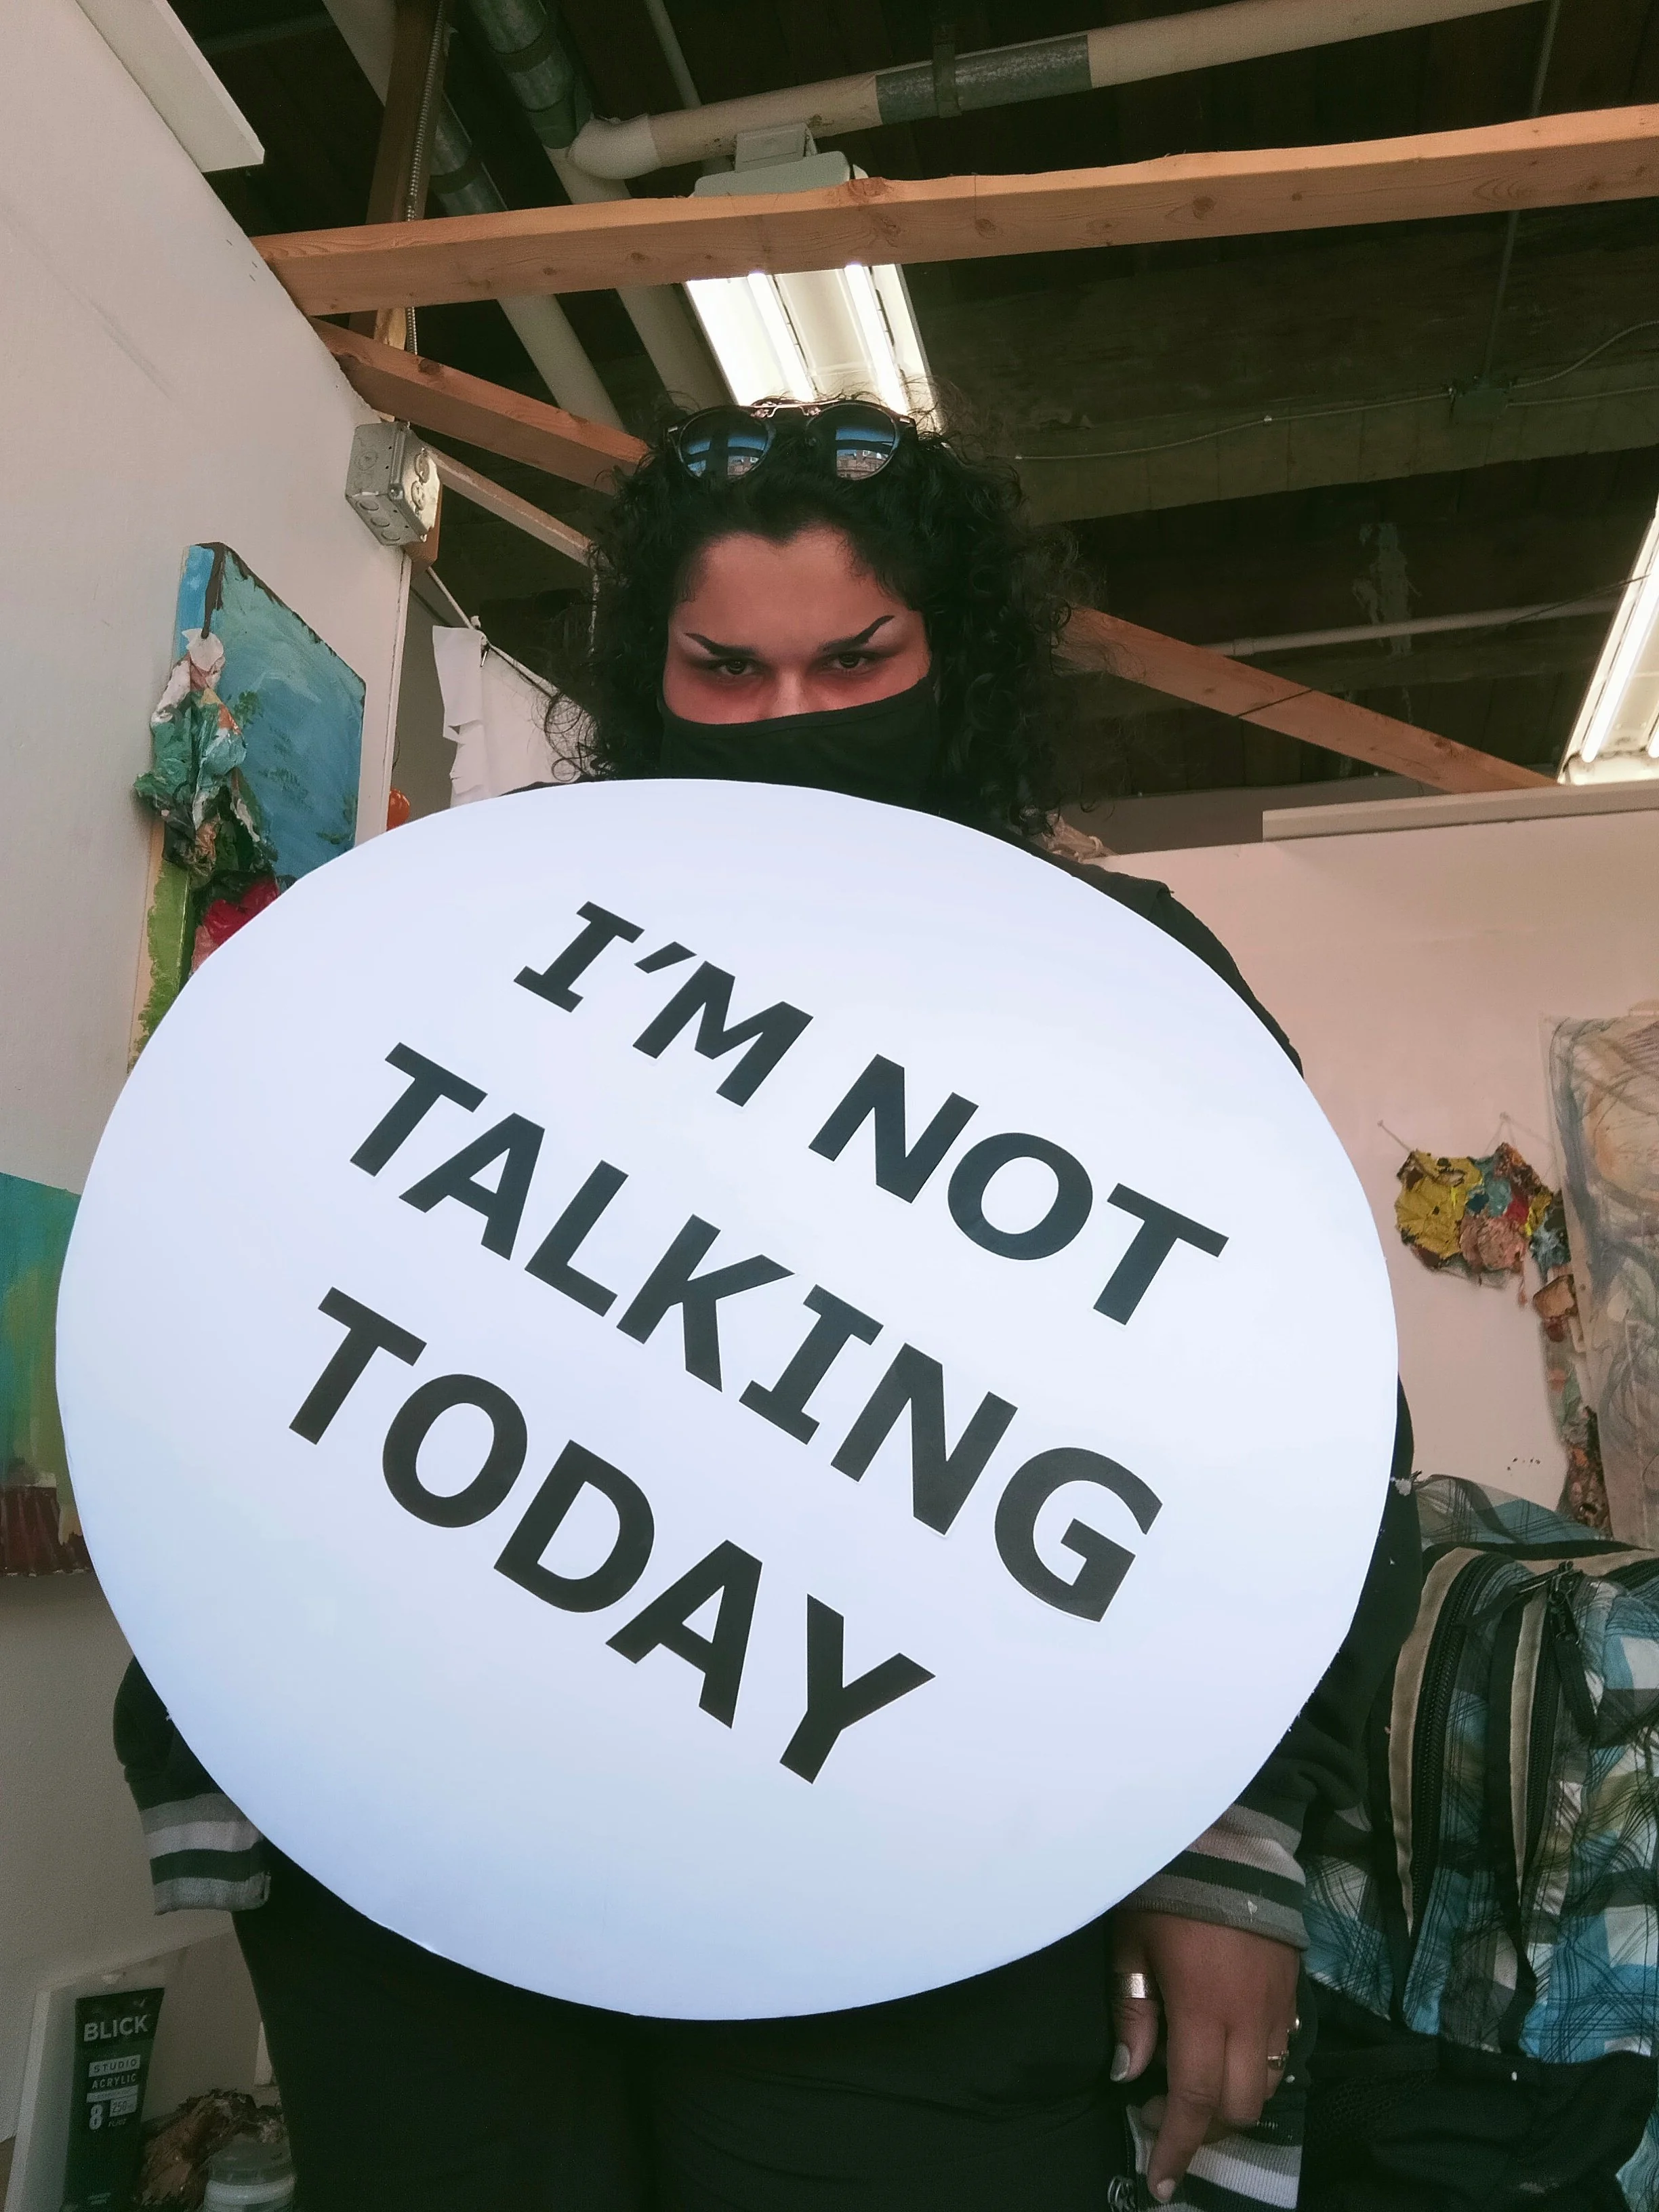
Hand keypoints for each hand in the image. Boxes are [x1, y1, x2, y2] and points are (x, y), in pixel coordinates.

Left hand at [1109, 1909, 1298, 2203]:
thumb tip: (1127, 2074)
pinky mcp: (1293, 1993)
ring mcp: (1276, 2008)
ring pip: (1267, 2086)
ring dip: (1233, 2104)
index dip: (1177, 2146)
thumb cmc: (1168, 1890)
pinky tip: (1229, 2055)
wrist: (1230, 1842)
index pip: (1193, 2100)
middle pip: (1238, 2106)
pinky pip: (1283, 2054)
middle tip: (1167, 2121)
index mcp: (1203, 2010)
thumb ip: (1132, 2012)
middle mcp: (1248, 2020)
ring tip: (1196, 2090)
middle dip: (1205, 2130)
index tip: (1159, 2182)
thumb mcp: (1133, 1944)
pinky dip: (1257, 2072)